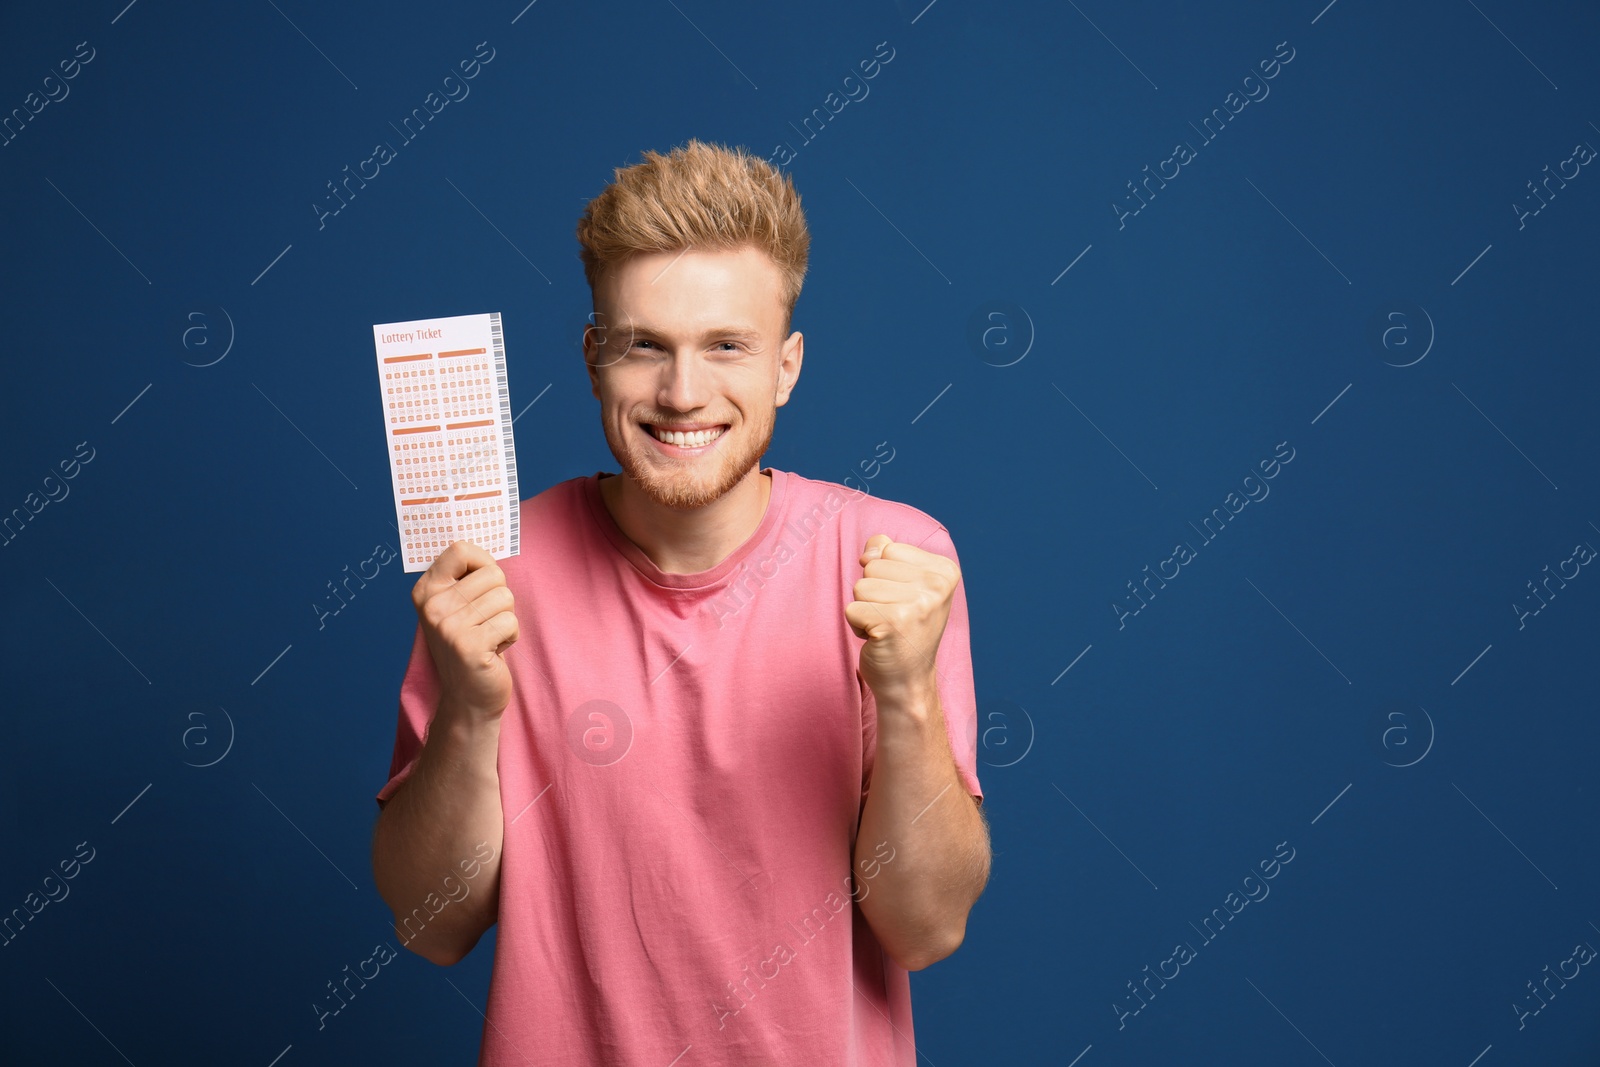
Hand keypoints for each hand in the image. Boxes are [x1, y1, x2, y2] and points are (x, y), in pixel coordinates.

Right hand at [411, 541, 519, 721]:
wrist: (467, 699)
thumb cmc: (472, 646)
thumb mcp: (457, 608)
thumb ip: (464, 579)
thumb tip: (486, 548)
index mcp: (426, 590)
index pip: (460, 549)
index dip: (483, 562)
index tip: (484, 583)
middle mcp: (432, 606)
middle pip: (493, 573)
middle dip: (500, 598)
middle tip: (484, 623)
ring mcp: (448, 626)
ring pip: (505, 597)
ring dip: (505, 619)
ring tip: (488, 637)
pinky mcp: (468, 646)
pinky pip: (510, 622)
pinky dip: (510, 637)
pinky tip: (492, 651)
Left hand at [845, 534, 958, 702]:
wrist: (908, 681)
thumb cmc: (904, 630)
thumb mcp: (905, 585)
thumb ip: (887, 554)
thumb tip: (869, 551)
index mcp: (945, 571)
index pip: (888, 548)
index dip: (885, 576)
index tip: (902, 601)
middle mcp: (936, 585)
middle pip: (872, 566)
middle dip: (873, 593)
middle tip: (892, 618)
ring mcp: (918, 604)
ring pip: (860, 586)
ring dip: (865, 610)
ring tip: (886, 627)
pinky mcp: (893, 623)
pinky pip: (851, 609)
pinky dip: (857, 626)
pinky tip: (878, 639)